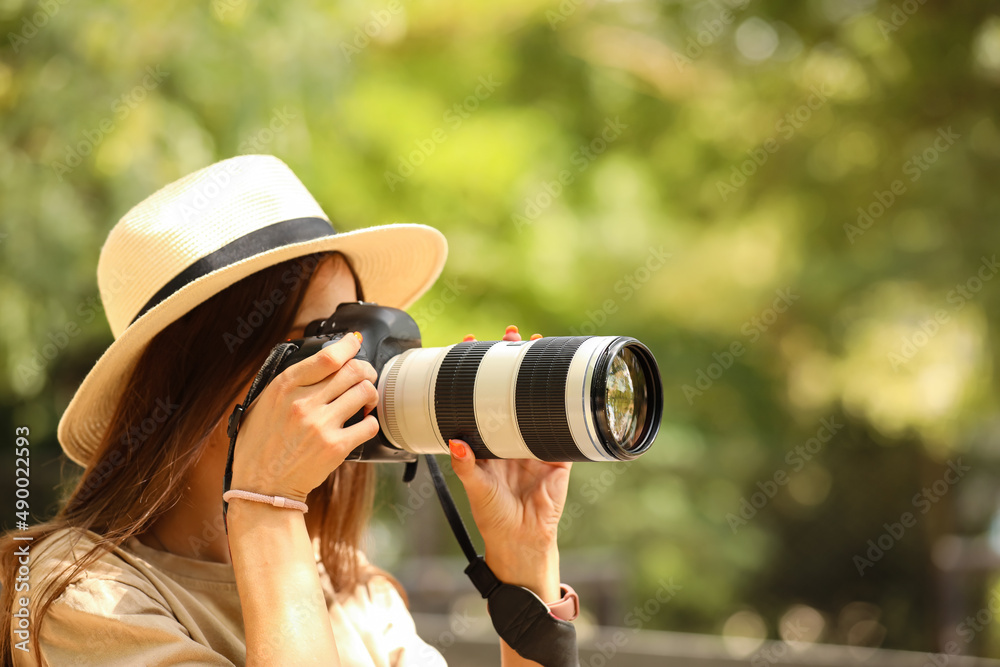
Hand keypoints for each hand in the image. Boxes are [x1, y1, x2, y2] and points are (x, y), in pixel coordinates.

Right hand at [230, 332, 379, 502]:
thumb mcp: (261, 405)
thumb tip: (319, 364)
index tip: (354, 342)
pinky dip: (370, 422)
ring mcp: (321, 425)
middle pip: (352, 370)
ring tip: (364, 400)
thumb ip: (288, 384)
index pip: (326, 357)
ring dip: (370, 393)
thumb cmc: (259, 446)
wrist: (262, 487)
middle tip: (365, 375)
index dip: (347, 345)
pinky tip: (361, 424)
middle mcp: (303, 403)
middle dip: (365, 369)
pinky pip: (369, 425)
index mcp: (283, 387)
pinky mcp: (335, 447)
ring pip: (364, 393)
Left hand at [449, 326, 570, 602]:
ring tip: (539, 344)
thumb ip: (466, 466)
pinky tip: (569, 381)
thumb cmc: (492, 515)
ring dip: (539, 372)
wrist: (522, 540)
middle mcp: (510, 434)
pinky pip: (564, 425)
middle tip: (511, 334)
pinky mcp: (559, 453)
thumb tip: (457, 442)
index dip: (476, 371)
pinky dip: (568, 405)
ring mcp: (535, 441)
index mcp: (488, 438)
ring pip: (537, 398)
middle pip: (511, 387)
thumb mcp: (475, 488)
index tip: (469, 344)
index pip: (479, 395)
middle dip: (512, 360)